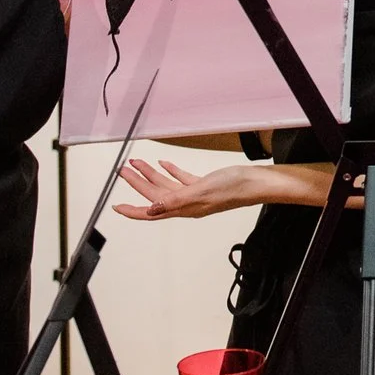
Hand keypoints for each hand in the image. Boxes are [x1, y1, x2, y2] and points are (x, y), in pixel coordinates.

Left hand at [112, 157, 270, 219]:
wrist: (258, 183)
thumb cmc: (234, 187)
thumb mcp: (201, 191)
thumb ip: (175, 200)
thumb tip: (151, 209)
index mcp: (184, 208)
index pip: (152, 212)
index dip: (133, 211)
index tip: (116, 206)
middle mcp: (187, 204)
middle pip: (155, 195)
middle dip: (137, 183)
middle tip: (123, 171)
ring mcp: (196, 195)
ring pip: (166, 186)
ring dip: (151, 174)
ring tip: (137, 163)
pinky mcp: (205, 186)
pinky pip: (182, 180)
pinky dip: (171, 171)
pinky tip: (165, 164)